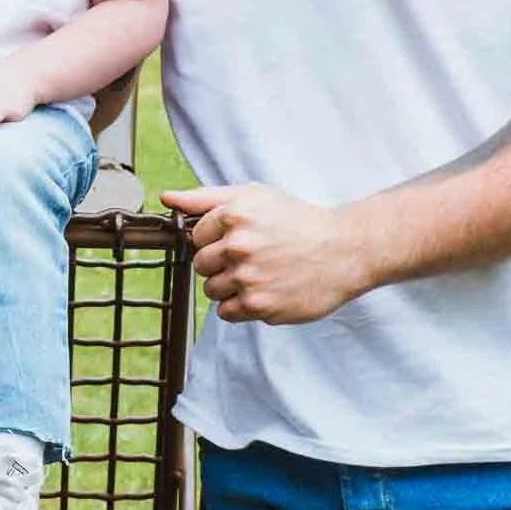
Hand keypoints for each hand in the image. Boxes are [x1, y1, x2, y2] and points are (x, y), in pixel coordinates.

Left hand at [161, 185, 374, 324]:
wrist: (343, 250)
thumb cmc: (297, 221)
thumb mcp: (253, 196)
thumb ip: (205, 197)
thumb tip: (167, 199)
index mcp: (235, 214)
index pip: (196, 235)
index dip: (215, 238)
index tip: (238, 238)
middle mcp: (239, 246)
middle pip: (201, 265)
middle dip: (220, 263)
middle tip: (250, 257)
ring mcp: (249, 278)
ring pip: (212, 290)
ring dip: (229, 286)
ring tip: (259, 274)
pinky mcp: (261, 306)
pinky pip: (227, 313)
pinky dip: (240, 306)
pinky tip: (263, 291)